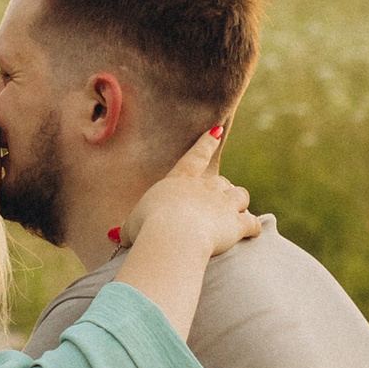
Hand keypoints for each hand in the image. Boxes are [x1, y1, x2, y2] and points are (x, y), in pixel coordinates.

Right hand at [118, 127, 259, 259]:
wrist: (172, 237)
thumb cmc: (148, 227)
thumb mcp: (133, 225)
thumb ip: (129, 227)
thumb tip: (115, 234)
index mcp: (180, 180)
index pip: (195, 157)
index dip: (206, 143)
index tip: (217, 130)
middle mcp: (205, 188)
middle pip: (221, 181)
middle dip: (223, 188)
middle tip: (220, 199)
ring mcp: (224, 204)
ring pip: (241, 196)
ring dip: (240, 202)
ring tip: (239, 210)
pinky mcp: (237, 224)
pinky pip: (252, 223)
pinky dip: (253, 227)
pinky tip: (253, 232)